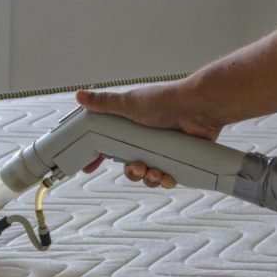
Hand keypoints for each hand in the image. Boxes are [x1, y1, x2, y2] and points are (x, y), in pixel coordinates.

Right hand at [75, 80, 224, 187]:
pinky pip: (167, 177)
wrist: (198, 107)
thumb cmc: (164, 101)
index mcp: (131, 127)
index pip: (109, 146)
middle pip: (129, 165)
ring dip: (148, 178)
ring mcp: (162, 149)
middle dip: (131, 171)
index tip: (88, 169)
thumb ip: (104, 103)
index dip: (98, 158)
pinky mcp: (179, 157)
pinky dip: (166, 180)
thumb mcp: (129, 103)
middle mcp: (145, 139)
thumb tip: (79, 96)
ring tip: (155, 173)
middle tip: (136, 167)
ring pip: (148, 173)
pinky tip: (168, 178)